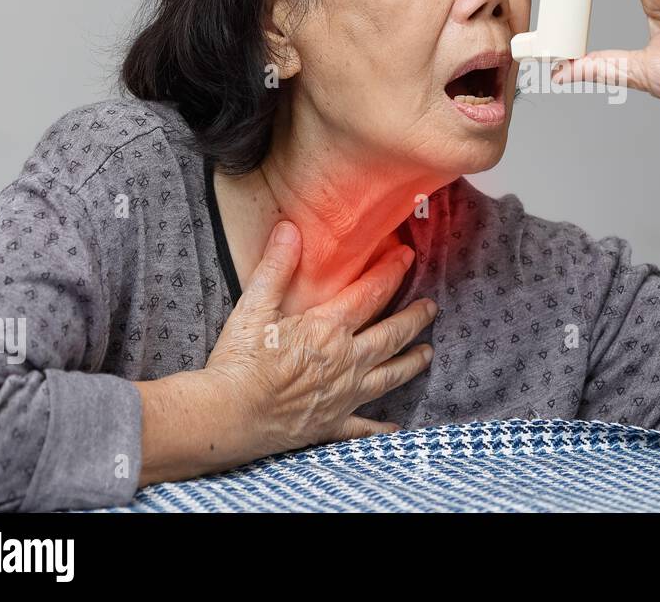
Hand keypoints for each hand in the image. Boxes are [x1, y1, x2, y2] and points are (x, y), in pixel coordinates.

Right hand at [206, 220, 435, 456]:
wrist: (227, 416)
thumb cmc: (238, 361)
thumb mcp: (253, 306)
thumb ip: (276, 267)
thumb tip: (289, 228)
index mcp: (328, 328)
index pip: (371, 294)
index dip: (391, 272)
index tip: (407, 256)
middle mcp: (347, 360)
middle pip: (392, 334)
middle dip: (415, 318)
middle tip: (432, 307)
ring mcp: (344, 394)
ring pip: (390, 375)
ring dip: (411, 363)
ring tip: (428, 353)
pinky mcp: (331, 423)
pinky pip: (364, 428)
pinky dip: (381, 430)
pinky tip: (394, 430)